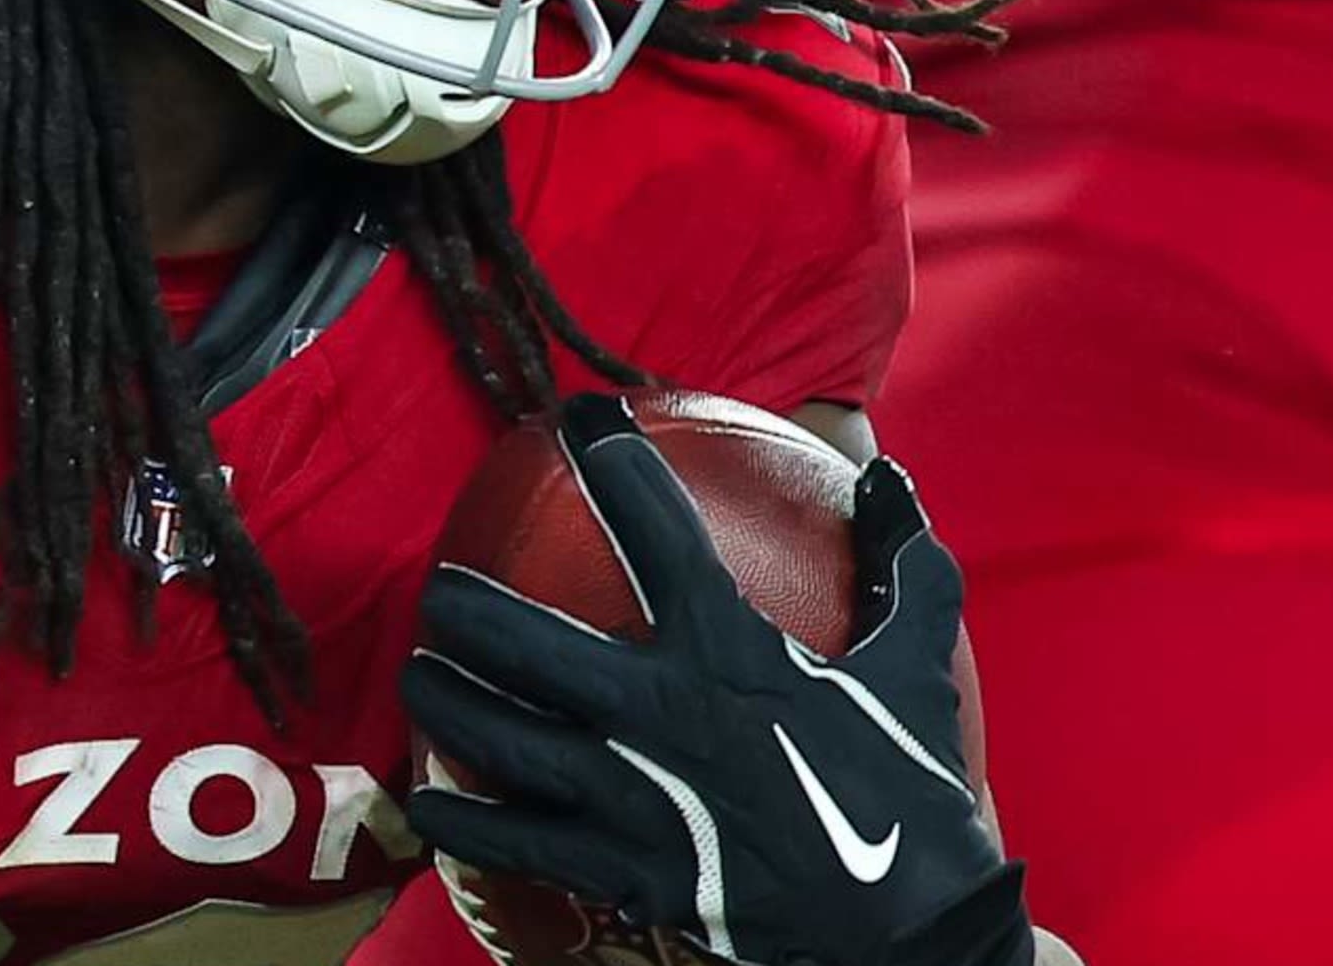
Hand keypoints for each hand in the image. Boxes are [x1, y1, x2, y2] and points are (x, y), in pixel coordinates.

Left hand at [399, 396, 1031, 965]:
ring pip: (500, 736)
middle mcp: (658, 710)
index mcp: (725, 647)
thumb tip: (889, 478)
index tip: (577, 418)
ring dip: (446, 700)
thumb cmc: (908, 788)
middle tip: (438, 587)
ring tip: (417, 675)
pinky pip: (515, 840)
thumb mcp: (914, 664)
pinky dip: (462, 822)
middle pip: (525, 642)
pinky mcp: (621, 866)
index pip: (653, 525)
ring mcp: (630, 793)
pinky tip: (428, 804)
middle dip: (466, 607)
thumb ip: (901, 565)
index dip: (610, 458)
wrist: (909, 926)